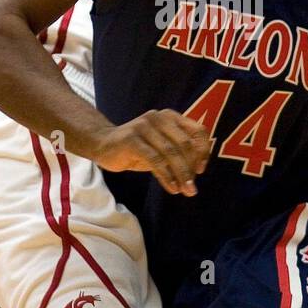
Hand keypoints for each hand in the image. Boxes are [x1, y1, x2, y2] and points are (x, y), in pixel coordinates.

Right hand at [94, 109, 210, 194]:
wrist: (103, 144)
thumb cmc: (138, 147)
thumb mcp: (162, 147)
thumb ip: (179, 151)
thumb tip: (198, 169)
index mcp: (170, 117)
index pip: (197, 131)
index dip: (203, 151)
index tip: (201, 170)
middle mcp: (159, 118)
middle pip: (185, 144)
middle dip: (191, 168)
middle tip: (192, 187)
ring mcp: (144, 127)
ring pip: (171, 152)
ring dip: (180, 174)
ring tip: (185, 191)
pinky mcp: (132, 139)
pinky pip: (155, 160)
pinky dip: (166, 176)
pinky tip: (171, 188)